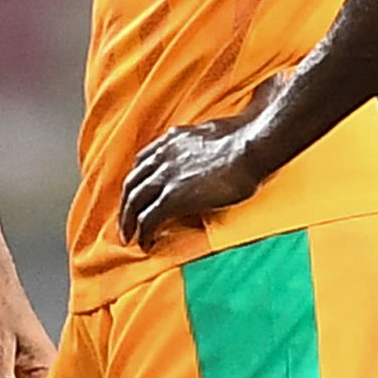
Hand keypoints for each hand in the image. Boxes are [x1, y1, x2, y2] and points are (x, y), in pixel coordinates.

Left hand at [118, 109, 272, 249]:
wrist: (252, 147)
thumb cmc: (245, 138)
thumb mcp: (213, 132)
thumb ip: (201, 142)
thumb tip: (208, 148)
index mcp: (173, 140)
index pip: (143, 160)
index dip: (137, 180)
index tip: (137, 193)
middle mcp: (163, 156)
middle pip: (132, 183)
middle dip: (126, 204)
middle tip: (126, 222)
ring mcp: (166, 176)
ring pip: (134, 202)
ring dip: (129, 222)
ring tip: (129, 238)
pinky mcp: (173, 197)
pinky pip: (149, 219)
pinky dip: (144, 234)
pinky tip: (147, 244)